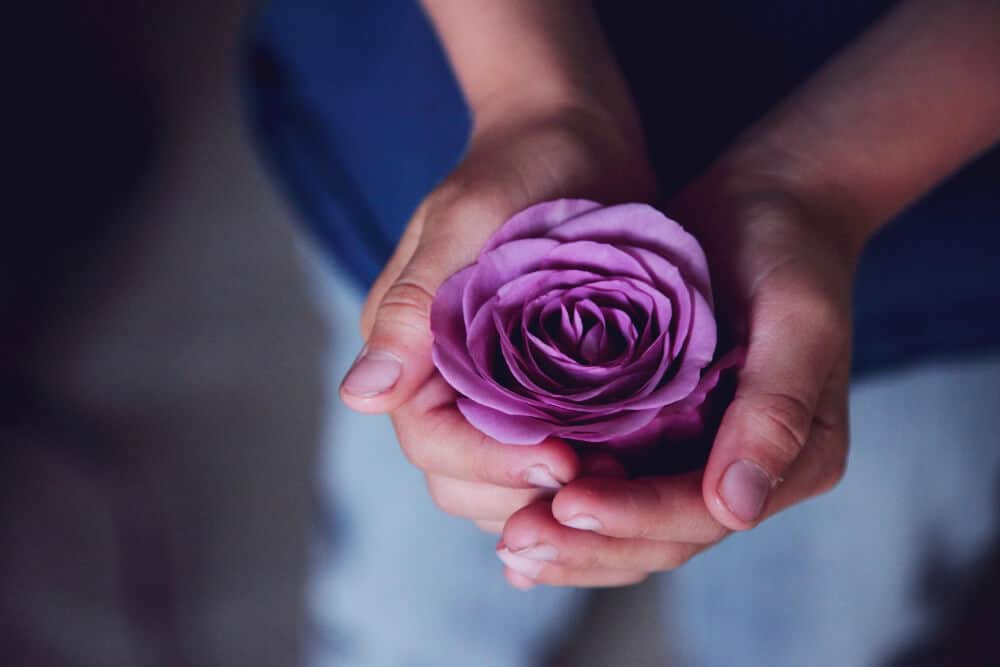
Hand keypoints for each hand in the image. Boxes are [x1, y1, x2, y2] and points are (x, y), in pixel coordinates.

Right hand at [339, 99, 655, 527]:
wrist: (573, 137)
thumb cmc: (518, 164)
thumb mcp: (465, 222)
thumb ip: (412, 308)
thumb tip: (360, 397)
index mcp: (408, 348)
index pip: (430, 441)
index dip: (490, 466)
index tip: (562, 462)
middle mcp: (441, 380)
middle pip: (462, 479)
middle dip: (525, 494)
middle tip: (603, 480)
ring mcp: (490, 390)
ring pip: (504, 482)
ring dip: (555, 494)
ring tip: (621, 478)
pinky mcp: (540, 389)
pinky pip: (546, 453)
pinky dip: (581, 473)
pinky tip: (627, 467)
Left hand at [495, 178, 857, 588]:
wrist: (771, 206)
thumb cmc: (790, 251)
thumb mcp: (798, 319)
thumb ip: (776, 410)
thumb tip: (735, 507)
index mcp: (794, 458)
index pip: (705, 513)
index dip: (636, 517)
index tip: (568, 505)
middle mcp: (746, 470)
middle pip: (663, 536)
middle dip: (591, 545)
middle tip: (517, 543)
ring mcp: (701, 456)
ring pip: (633, 526)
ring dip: (573, 542)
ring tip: (509, 546)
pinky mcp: (663, 432)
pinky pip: (616, 484)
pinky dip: (571, 510)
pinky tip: (514, 520)